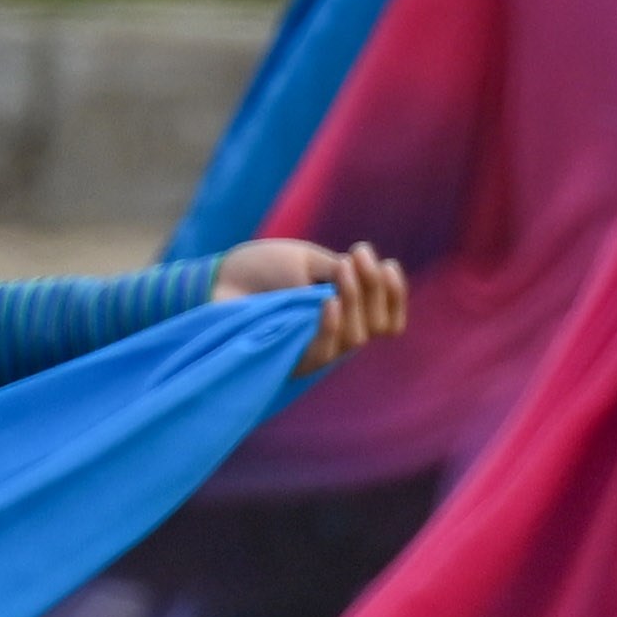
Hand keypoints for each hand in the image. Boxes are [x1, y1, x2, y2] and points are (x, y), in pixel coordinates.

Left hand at [211, 236, 413, 357]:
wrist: (220, 278)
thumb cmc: (263, 268)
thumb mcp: (310, 262)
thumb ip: (342, 275)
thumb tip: (377, 276)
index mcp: (346, 309)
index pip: (388, 317)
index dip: (396, 295)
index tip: (387, 264)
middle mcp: (336, 333)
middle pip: (379, 326)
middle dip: (375, 290)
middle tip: (355, 257)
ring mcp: (315, 348)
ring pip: (357, 339)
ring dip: (356, 301)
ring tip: (341, 271)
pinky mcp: (291, 359)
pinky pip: (323, 352)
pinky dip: (331, 326)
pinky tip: (328, 302)